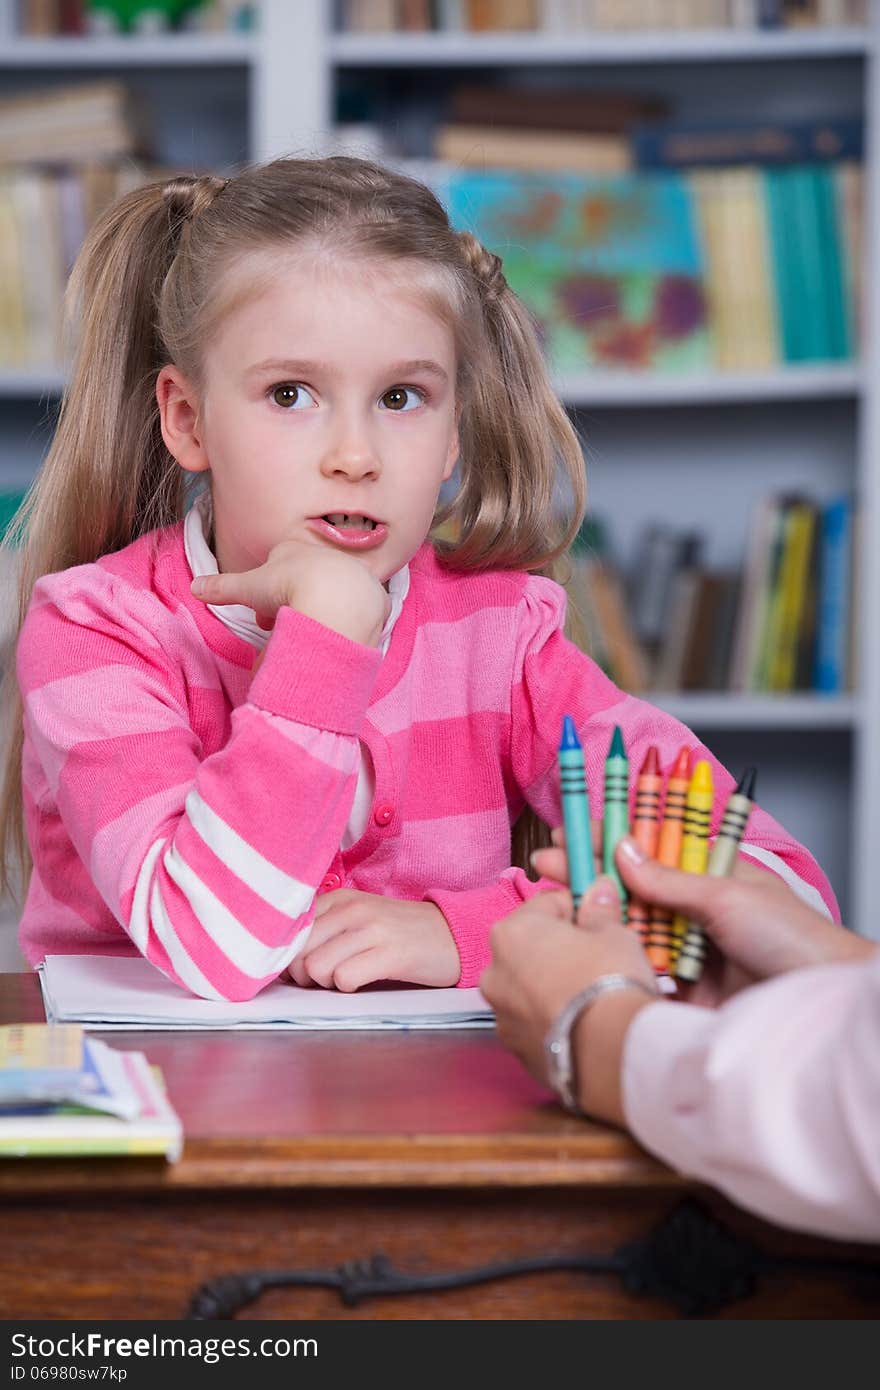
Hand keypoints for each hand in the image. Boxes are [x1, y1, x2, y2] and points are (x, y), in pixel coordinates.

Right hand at [192, 537, 389, 647]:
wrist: (339, 599)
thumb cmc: (292, 587)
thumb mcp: (249, 588)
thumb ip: (222, 587)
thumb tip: (195, 588)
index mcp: (295, 549)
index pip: (275, 568)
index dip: (265, 594)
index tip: (262, 618)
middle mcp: (326, 556)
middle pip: (303, 580)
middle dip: (290, 603)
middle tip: (282, 627)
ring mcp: (352, 574)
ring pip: (331, 593)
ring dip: (319, 611)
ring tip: (309, 635)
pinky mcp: (373, 596)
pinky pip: (359, 609)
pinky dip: (348, 622)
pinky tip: (339, 636)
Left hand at [285, 890, 460, 990]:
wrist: (453, 934)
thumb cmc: (400, 933)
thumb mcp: (360, 918)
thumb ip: (325, 930)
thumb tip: (286, 963)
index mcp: (340, 898)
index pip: (290, 930)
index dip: (291, 956)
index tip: (306, 967)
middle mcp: (353, 908)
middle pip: (298, 952)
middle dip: (305, 975)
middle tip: (328, 979)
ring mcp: (372, 929)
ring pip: (316, 967)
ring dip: (327, 984)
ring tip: (349, 978)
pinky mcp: (391, 954)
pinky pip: (344, 979)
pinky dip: (348, 988)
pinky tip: (365, 981)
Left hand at [481, 878, 657, 1125]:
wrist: (610, 1051)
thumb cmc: (609, 979)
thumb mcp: (613, 933)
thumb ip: (599, 910)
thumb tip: (598, 890)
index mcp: (511, 932)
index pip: (546, 904)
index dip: (577, 909)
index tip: (598, 920)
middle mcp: (495, 972)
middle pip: (532, 948)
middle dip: (560, 950)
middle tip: (598, 959)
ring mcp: (501, 1015)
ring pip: (529, 987)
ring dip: (552, 986)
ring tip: (591, 996)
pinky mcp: (515, 1049)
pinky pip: (534, 1022)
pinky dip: (552, 1019)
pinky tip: (581, 1023)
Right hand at [533, 829, 874, 1006]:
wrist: (817, 1008)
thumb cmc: (794, 940)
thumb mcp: (729, 896)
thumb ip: (671, 880)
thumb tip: (623, 851)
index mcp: (711, 877)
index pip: (650, 848)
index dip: (609, 838)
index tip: (570, 832)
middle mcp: (694, 911)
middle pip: (630, 889)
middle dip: (587, 876)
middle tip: (544, 865)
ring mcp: (684, 951)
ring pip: (627, 930)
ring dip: (591, 918)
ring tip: (554, 905)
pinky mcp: (678, 992)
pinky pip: (635, 972)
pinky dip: (610, 962)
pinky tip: (579, 949)